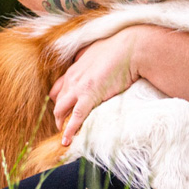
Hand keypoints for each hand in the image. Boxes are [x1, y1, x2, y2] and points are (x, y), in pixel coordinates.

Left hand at [49, 27, 149, 145]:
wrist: (130, 48)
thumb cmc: (118, 49)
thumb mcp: (95, 51)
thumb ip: (87, 59)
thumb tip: (86, 61)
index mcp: (74, 69)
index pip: (58, 90)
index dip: (59, 102)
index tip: (64, 111)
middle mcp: (72, 79)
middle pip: (57, 101)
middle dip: (59, 116)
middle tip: (64, 127)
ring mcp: (79, 87)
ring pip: (61, 110)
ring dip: (61, 124)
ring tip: (65, 136)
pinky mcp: (90, 96)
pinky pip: (76, 117)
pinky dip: (69, 131)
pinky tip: (67, 140)